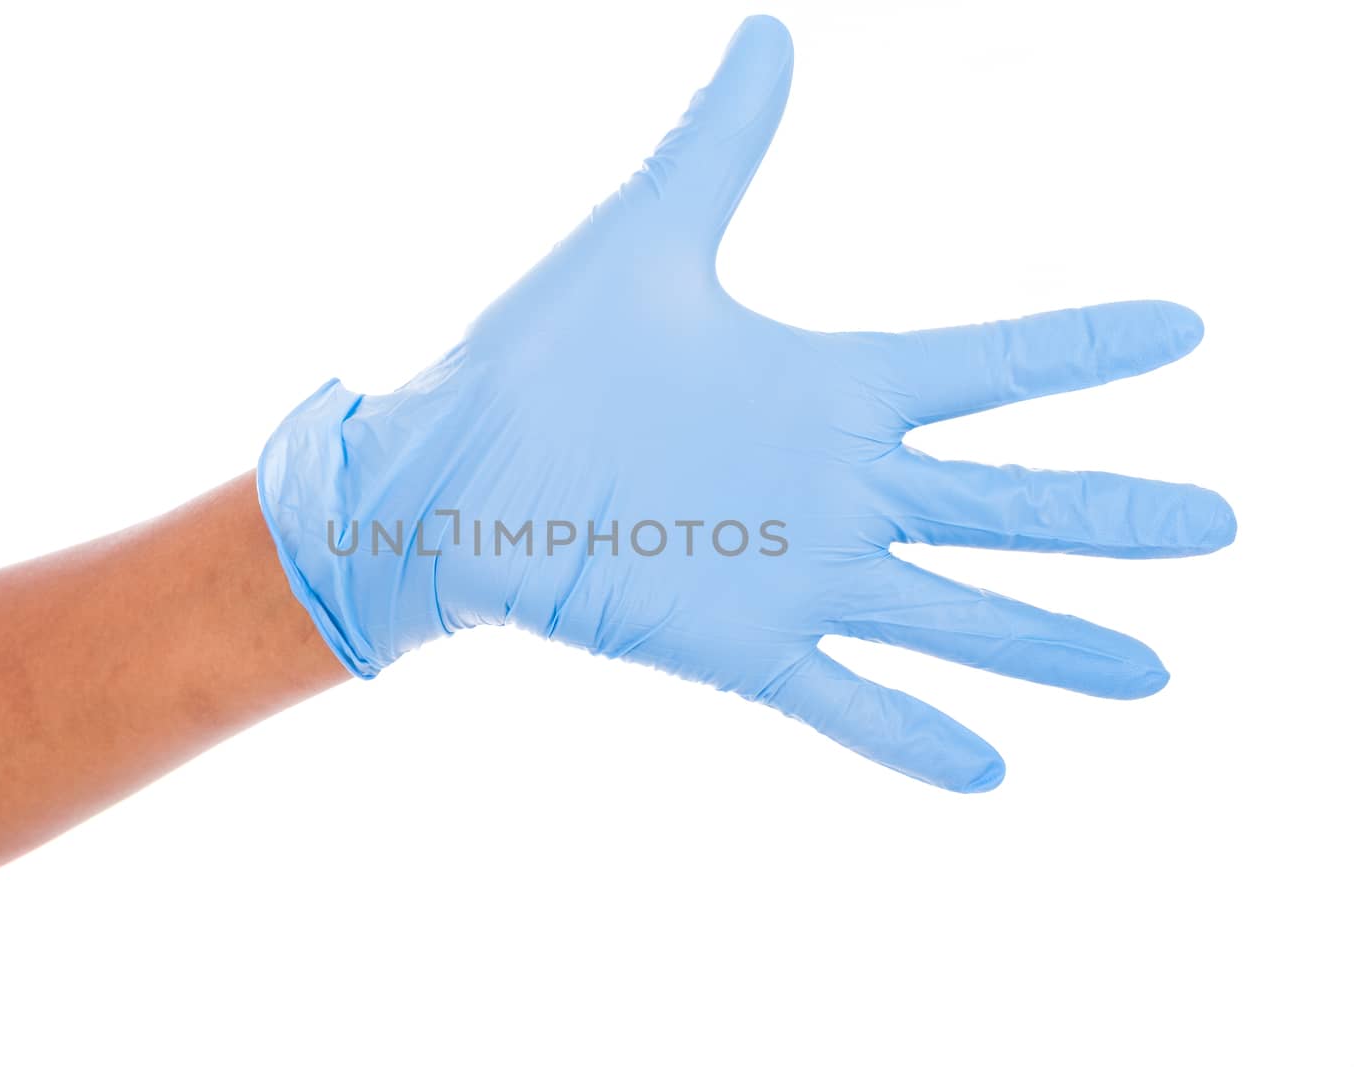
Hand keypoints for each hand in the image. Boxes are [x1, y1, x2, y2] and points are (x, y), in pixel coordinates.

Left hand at [257, 15, 1233, 791]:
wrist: (455, 468)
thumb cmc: (543, 354)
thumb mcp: (648, 234)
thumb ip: (720, 143)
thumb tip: (769, 31)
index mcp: (829, 386)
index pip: (987, 364)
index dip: (1085, 348)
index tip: (1182, 328)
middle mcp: (837, 485)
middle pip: (1007, 501)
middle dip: (1114, 514)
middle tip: (1218, 524)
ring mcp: (797, 571)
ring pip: (953, 613)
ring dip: (1050, 641)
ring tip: (1149, 670)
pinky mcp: (741, 643)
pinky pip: (845, 699)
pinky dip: (911, 735)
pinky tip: (990, 772)